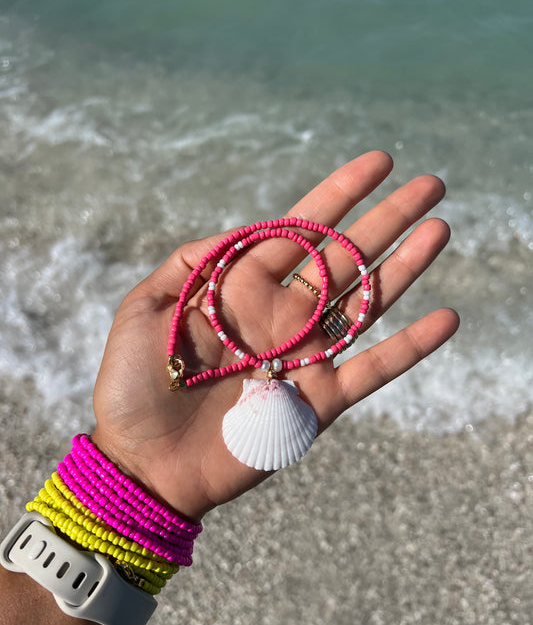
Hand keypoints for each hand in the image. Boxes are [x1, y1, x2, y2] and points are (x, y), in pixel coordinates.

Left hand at [92, 151, 458, 520]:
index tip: (379, 162)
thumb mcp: (146, 306)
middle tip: (431, 185)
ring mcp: (305, 358)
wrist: (142, 463)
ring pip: (366, 304)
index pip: (301, 229)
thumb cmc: (134, 385)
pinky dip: (410, 348)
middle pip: (344, 258)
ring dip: (405, 267)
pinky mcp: (318, 403)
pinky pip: (372, 370)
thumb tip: (241, 231)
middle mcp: (283, 316)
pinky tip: (447, 319)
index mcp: (243, 288)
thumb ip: (191, 262)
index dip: (339, 194)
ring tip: (440, 229)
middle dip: (386, 220)